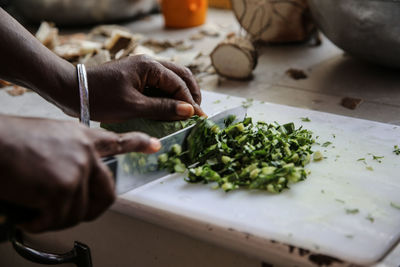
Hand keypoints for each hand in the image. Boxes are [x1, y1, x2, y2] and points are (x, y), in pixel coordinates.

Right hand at [0, 115, 160, 232]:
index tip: (154, 146)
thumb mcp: (50, 136)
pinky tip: (27, 214)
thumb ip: (70, 154)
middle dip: (91, 210)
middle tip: (69, 214)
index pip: (118, 141)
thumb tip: (73, 180)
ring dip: (55, 218)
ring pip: (78, 212)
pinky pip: (58, 219)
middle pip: (107, 193)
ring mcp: (77, 170)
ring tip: (35, 209)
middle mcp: (86, 153)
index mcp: (82, 138)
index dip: (139, 144)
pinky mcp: (63, 188)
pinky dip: (40, 223)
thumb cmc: (11, 140)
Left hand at [86, 55, 205, 121]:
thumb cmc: (100, 98)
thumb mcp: (134, 106)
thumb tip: (189, 111)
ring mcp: (143, 69)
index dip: (191, 102)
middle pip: (180, 75)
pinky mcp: (137, 77)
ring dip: (181, 94)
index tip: (199, 118)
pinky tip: (170, 108)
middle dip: (191, 93)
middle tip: (197, 113)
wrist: (71, 91)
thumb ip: (163, 108)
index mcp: (150, 66)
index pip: (179, 84)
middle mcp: (149, 64)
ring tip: (187, 111)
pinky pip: (159, 84)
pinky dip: (168, 95)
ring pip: (171, 79)